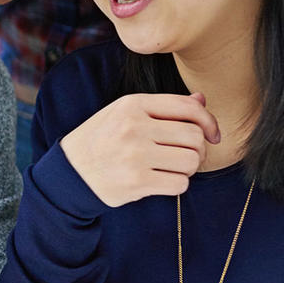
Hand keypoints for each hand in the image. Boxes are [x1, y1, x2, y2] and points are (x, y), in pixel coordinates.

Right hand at [58, 92, 222, 207]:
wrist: (70, 171)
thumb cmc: (102, 139)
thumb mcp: (125, 113)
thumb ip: (163, 107)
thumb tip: (201, 99)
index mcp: (132, 104)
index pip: (188, 107)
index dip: (209, 121)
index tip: (212, 134)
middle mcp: (134, 127)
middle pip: (194, 137)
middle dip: (199, 148)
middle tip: (187, 154)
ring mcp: (135, 155)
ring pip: (191, 161)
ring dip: (188, 168)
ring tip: (172, 167)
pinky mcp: (137, 182)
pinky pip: (180, 184)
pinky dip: (177, 184)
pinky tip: (162, 180)